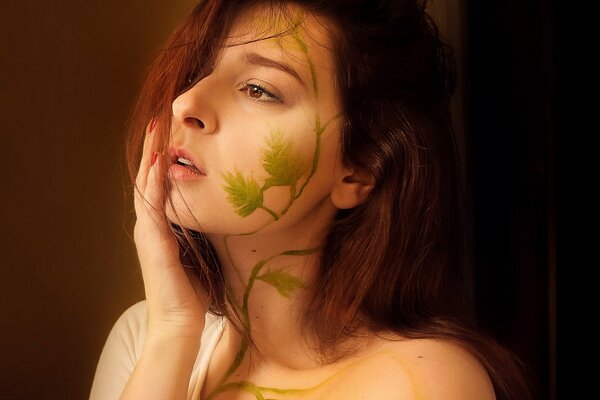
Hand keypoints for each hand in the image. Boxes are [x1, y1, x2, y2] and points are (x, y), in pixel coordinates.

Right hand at [133, 121, 206, 336]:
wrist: (178, 322)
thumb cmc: (190, 290)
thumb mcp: (196, 251)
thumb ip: (198, 230)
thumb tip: (215, 212)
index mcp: (160, 227)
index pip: (158, 185)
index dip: (161, 158)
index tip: (169, 133)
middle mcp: (149, 226)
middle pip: (148, 179)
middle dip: (153, 148)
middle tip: (158, 119)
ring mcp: (147, 233)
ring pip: (147, 186)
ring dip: (150, 157)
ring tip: (155, 130)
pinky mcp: (152, 243)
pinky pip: (152, 206)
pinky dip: (153, 183)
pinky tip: (157, 163)